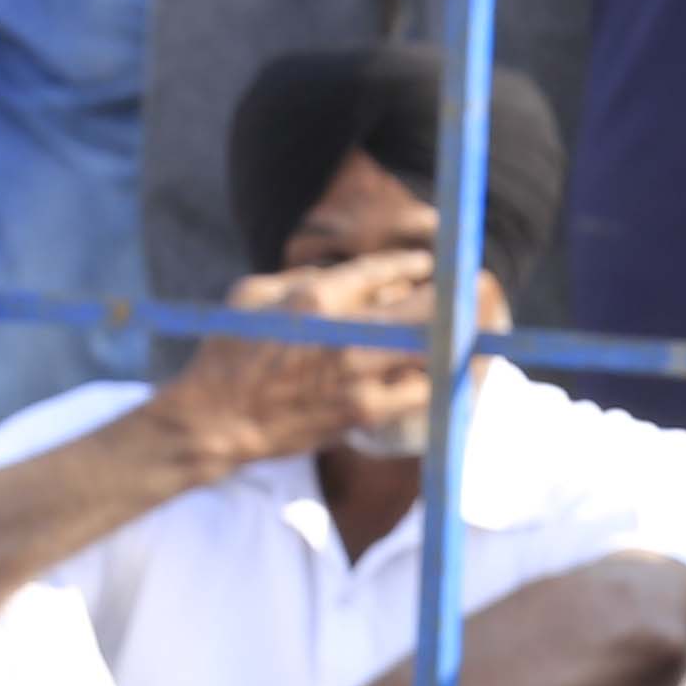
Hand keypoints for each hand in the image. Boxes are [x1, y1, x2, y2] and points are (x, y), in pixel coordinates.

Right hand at [166, 248, 434, 468]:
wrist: (219, 419)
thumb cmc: (230, 350)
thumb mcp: (255, 293)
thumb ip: (307, 277)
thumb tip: (353, 277)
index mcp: (317, 299)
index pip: (384, 272)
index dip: (414, 267)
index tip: (429, 266)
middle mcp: (346, 336)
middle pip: (424, 310)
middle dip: (450, 300)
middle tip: (466, 295)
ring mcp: (360, 377)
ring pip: (431, 353)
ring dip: (449, 341)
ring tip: (459, 334)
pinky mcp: (366, 412)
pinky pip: (419, 392)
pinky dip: (430, 379)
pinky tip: (432, 371)